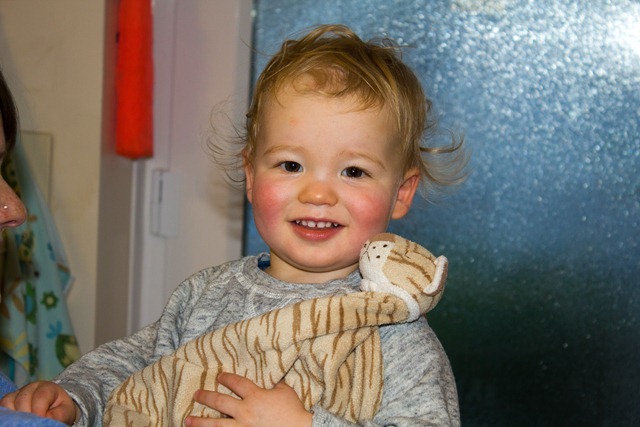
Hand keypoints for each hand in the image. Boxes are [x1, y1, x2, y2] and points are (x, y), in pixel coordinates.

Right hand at [0, 381, 76, 424]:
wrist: (55, 407)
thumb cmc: (60, 409)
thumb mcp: (65, 412)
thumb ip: (57, 415)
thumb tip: (44, 418)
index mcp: (47, 388)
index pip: (40, 396)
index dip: (39, 411)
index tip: (42, 419)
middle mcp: (31, 387)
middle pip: (23, 399)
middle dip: (27, 414)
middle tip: (32, 422)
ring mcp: (19, 393)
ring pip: (10, 402)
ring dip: (16, 414)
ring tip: (25, 421)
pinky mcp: (10, 400)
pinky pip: (3, 405)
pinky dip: (8, 413)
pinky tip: (16, 419)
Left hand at [186, 372, 311, 426]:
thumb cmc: (294, 412)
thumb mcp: (285, 392)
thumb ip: (274, 385)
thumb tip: (270, 379)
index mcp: (255, 396)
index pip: (236, 383)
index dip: (226, 378)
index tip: (219, 376)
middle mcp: (245, 411)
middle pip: (220, 402)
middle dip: (206, 397)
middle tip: (196, 394)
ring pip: (216, 424)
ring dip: (200, 422)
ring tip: (187, 421)